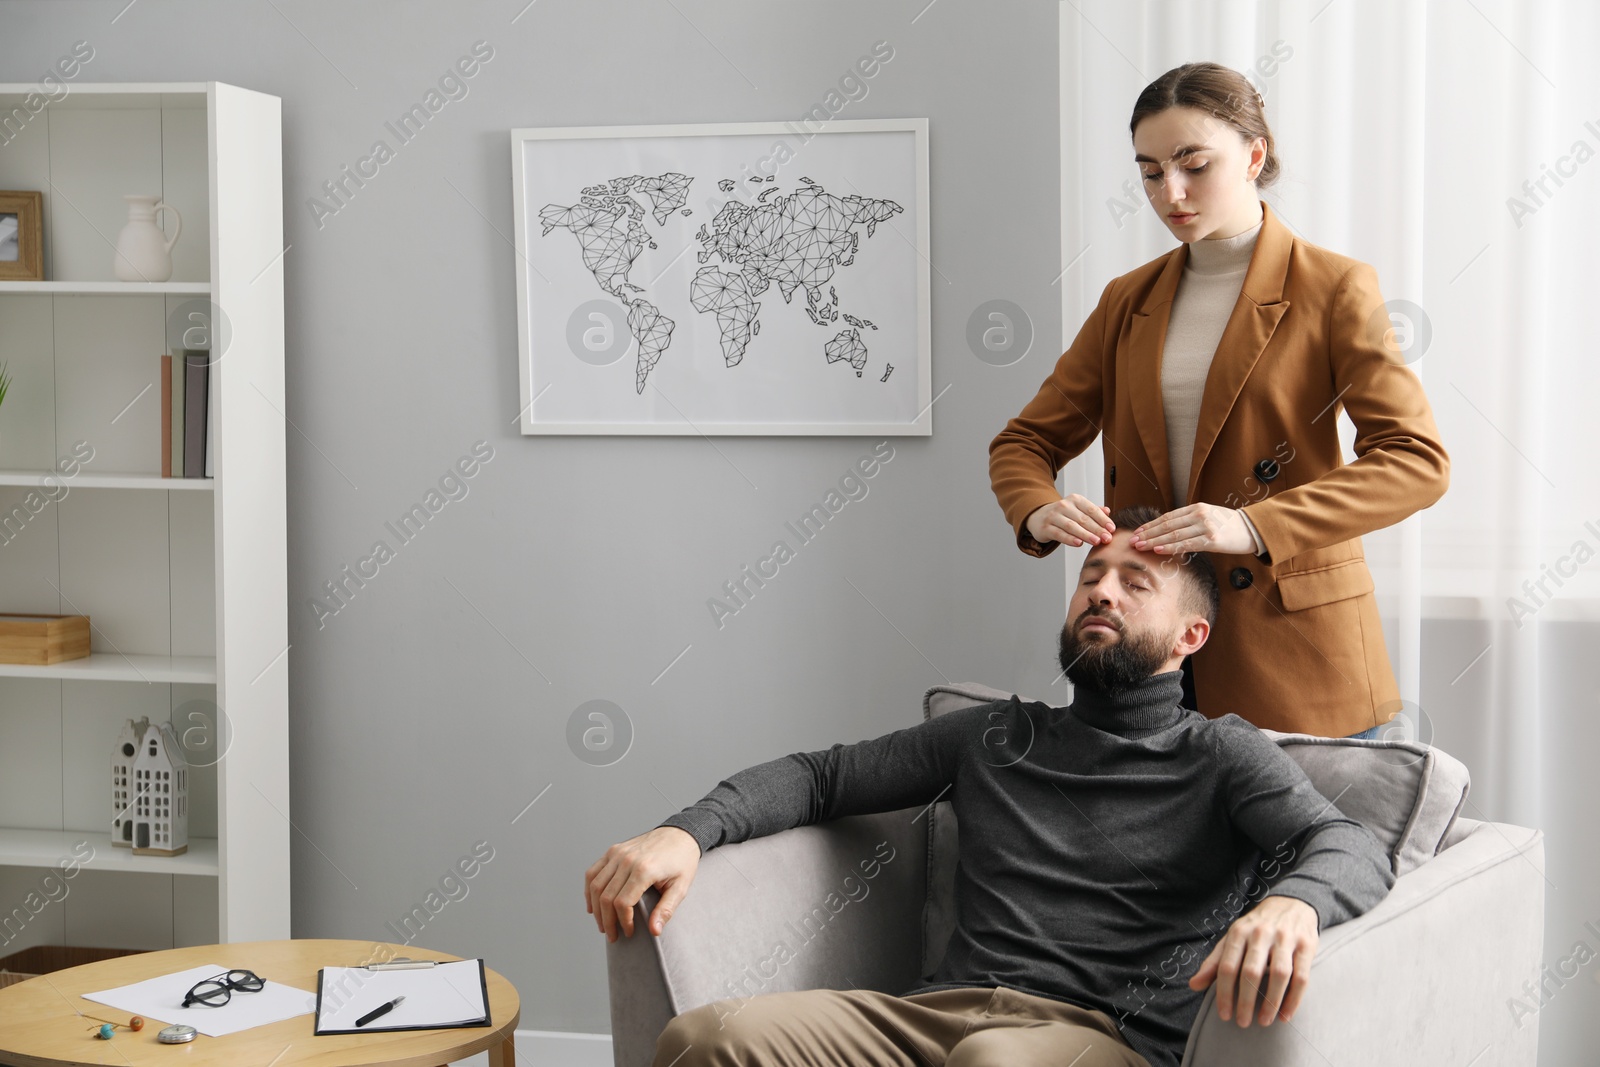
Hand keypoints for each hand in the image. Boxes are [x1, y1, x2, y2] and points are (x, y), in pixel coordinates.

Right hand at [584, 826, 700, 940]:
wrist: (680, 834)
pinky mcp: (613, 850)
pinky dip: (589, 890)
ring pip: (595, 886)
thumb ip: (666, 910)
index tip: (629, 932)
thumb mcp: (681, 887)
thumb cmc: (682, 861)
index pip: (623, 903)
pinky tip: (593, 904)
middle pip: (606, 897)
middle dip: (607, 921)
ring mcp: (618, 853)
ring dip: (596, 909)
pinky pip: (593, 872)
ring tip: (603, 924)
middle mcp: (627, 860)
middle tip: (612, 935)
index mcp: (644, 869)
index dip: (623, 922)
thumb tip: (654, 931)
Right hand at [1025, 495, 1113, 547]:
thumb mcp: (1078, 509)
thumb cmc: (1063, 515)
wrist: (1038, 517)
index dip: (1103, 520)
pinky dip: (1069, 539)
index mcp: (1075, 499)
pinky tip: (1079, 543)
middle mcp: (1063, 506)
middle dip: (1097, 529)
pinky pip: (1059, 534)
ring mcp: (1053, 516)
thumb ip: (1093, 511)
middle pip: (1083, 519)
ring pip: (1072, 526)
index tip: (1112, 529)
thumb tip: (1108, 511)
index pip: (1091, 509)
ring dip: (1085, 534)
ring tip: (1096, 542)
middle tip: (1107, 538)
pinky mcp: (1045, 528)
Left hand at [1130, 503, 1256, 555]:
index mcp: (1196, 508)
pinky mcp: (1212, 540)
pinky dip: (1171, 547)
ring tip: (1140, 546)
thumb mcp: (1208, 517)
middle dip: (1148, 534)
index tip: (1137, 531)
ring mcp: (1205, 527)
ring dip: (1154, 541)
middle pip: (1167, 525)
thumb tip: (1168, 531)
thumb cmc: (1228, 526)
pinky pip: (1187, 544)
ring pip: (1174, 534)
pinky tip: (1158, 550)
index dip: (1151, 525)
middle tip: (1133, 541)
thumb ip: (1190, 521)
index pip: (1168, 517)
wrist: (1252, 529)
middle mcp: (1199, 515)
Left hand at [1188, 894, 1318, 1026]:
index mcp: (1238, 932)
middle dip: (1245, 1000)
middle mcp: (1260, 934)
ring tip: (1264, 1021)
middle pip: (1251, 971)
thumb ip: (1214, 963)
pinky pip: (1301, 976)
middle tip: (1242, 1022)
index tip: (1224, 1014)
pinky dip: (1294, 999)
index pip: (1227, 965)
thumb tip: (1193, 985)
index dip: (1223, 992)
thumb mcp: (1232, 939)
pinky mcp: (1306, 945)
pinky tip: (1285, 1015)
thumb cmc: (1255, 928)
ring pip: (1279, 974)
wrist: (1290, 904)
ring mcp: (1285, 939)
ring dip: (1271, 1002)